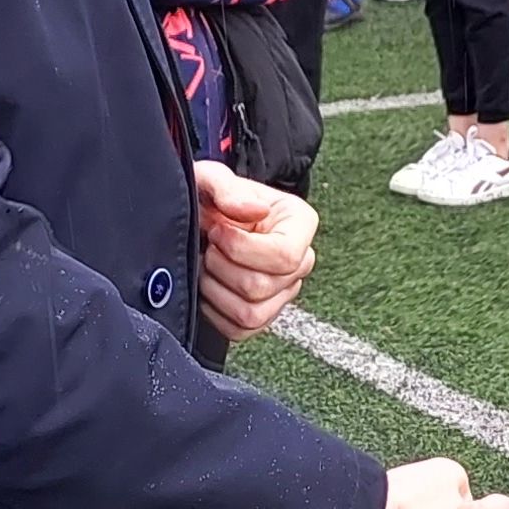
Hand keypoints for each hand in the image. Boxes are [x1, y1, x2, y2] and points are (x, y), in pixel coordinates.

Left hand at [190, 162, 314, 341]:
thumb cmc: (214, 197)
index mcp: (300, 224)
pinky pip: (240, 330)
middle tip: (209, 246)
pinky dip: (214, 311)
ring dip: (215, 290)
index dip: (241, 248)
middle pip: (261, 287)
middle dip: (221, 266)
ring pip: (251, 314)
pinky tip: (209, 284)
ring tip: (207, 264)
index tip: (218, 230)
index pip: (284, 255)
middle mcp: (299, 261)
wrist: (208, 216)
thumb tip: (254, 211)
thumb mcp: (213, 178)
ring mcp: (283, 292)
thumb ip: (229, 189)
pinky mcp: (263, 314)